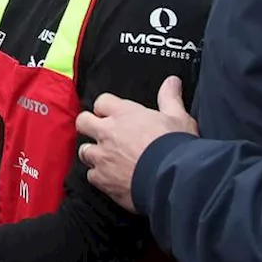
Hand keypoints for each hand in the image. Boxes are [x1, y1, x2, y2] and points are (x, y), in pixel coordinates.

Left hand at [75, 76, 197, 211]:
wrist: (172, 180)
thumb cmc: (175, 147)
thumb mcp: (178, 117)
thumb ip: (170, 98)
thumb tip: (172, 82)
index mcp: (124, 113)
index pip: (102, 101)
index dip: (106, 108)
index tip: (113, 114)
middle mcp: (108, 132)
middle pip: (83, 122)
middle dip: (89, 125)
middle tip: (102, 132)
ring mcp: (102, 156)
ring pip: (84, 151)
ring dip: (93, 153)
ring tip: (107, 158)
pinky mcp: (102, 179)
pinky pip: (91, 175)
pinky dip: (100, 177)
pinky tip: (111, 179)